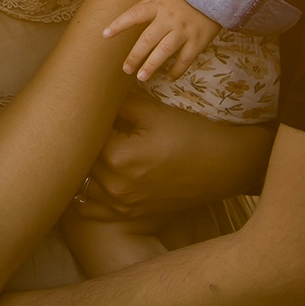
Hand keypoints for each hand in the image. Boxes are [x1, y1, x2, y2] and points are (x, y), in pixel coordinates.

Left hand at [76, 91, 274, 221]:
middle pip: (83, 159)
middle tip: (94, 127)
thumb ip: (118, 101)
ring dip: (84, 167)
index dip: (90, 120)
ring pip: (83, 183)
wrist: (222, 165)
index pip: (86, 135)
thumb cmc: (189, 134)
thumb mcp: (153, 111)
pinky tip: (86, 180)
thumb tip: (90, 91)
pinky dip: (84, 195)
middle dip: (86, 143)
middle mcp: (116, 186)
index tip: (96, 110)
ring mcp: (122, 204)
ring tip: (91, 149)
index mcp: (118, 158)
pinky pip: (91, 209)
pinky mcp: (129, 214)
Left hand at [106, 0, 219, 82]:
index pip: (134, 14)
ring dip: (151, 65)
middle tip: (126, 69)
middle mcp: (169, 18)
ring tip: (140, 77)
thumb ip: (146, 7)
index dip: (119, 24)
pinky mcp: (197, 41)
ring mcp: (184, 30)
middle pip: (148, 39)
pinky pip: (185, 59)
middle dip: (135, 56)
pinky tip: (169, 77)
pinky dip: (176, 70)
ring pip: (164, 51)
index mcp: (158, 6)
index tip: (105, 34)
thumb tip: (127, 19)